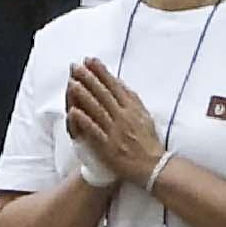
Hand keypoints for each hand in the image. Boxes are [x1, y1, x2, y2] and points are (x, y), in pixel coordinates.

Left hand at [60, 57, 163, 185]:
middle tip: (76, 66)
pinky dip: (84, 121)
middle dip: (89, 79)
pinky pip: (94, 131)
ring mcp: (115, 131)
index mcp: (132, 108)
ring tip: (72, 83)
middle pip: (104, 94)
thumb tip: (119, 82)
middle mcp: (123, 117)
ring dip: (84, 95)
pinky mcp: (108, 146)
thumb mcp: (144, 115)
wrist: (153, 166)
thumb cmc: (148, 141)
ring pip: (97, 109)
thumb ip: (131, 98)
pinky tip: (74, 111)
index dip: (101, 72)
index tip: (90, 60)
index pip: (114, 86)